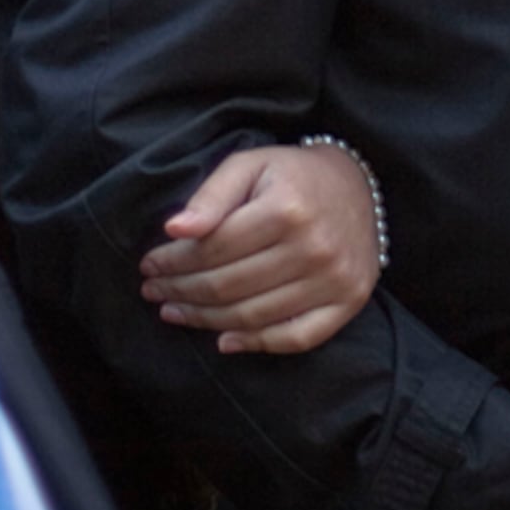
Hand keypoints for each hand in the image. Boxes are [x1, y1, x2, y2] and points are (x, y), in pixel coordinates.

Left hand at [142, 144, 379, 354]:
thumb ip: (212, 194)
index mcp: (286, 208)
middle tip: (154, 291)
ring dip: (205, 320)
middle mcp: (314, 247)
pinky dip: (257, 344)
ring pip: (253, 316)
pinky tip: (224, 340)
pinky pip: (296, 337)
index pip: (214, 248)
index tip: (149, 265)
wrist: (360, 183)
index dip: (173, 261)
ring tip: (175, 312)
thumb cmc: (293, 175)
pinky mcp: (349, 301)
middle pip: (229, 285)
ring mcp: (334, 279)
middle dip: (181, 291)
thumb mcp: (251, 165)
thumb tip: (175, 230)